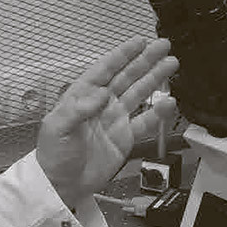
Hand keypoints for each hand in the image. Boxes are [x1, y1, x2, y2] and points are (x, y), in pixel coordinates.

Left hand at [37, 37, 178, 207]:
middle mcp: (101, 104)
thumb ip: (78, 109)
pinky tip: (170, 101)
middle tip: (164, 46)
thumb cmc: (54, 154)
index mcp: (82, 96)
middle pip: (126, 77)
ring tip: (172, 64)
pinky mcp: (125, 137)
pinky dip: (158, 112)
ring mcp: (115, 119)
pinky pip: (144, 121)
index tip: (139, 42)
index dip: (122, 55)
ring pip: (139, 94)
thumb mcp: (58, 127)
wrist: (61, 184)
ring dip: (155, 79)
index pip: (105, 70)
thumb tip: (102, 93)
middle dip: (145, 61)